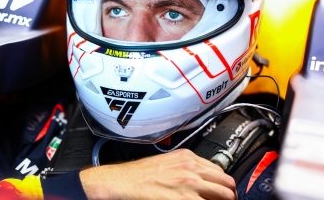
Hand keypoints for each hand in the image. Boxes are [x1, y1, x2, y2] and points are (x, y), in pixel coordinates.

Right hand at [79, 148, 235, 199]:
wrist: (124, 181)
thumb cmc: (140, 173)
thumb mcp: (167, 162)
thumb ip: (186, 167)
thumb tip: (200, 177)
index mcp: (188, 157)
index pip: (219, 170)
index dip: (223, 184)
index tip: (223, 191)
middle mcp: (192, 168)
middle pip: (226, 183)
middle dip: (229, 195)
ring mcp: (190, 184)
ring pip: (224, 195)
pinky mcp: (184, 199)